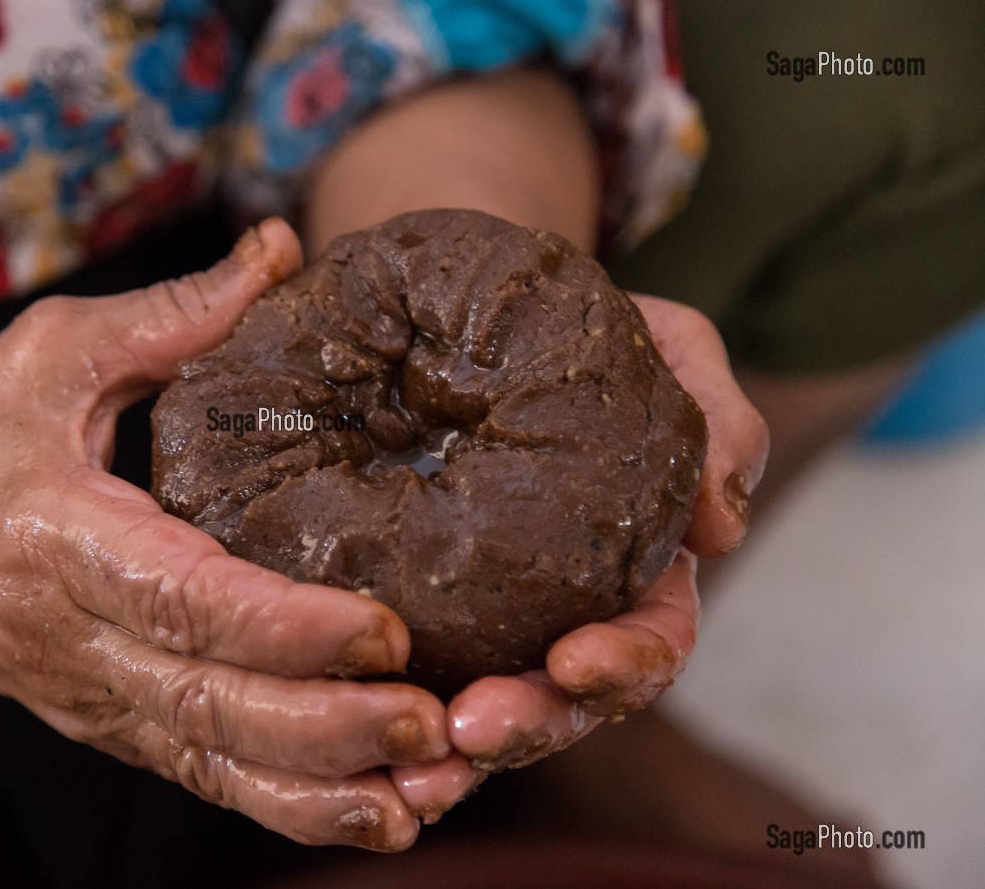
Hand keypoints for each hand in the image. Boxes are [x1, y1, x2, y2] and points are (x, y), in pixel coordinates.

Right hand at [0, 219, 449, 850]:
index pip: (183, 600)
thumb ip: (173, 315)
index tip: (385, 630)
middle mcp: (79, 643)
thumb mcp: (53, 354)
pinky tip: (373, 814)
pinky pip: (204, 779)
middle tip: (433, 723)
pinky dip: (288, 806)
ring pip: (214, 765)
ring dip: (322, 790)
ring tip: (426, 794)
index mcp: (63, 542)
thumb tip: (282, 250)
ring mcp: (95, 698)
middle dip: (326, 727)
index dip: (284, 626)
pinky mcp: (113, 725)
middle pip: (211, 706)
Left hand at [390, 295, 769, 820]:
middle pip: (561, 698)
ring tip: (409, 765)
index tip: (578, 663)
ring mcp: (486, 614)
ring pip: (478, 705)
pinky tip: (348, 724)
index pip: (648, 642)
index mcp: (633, 568)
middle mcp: (563, 609)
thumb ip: (714, 417)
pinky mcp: (412, 603)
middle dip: (527, 722)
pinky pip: (400, 672)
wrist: (483, 308)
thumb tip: (726, 523)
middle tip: (472, 728)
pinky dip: (385, 710)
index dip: (624, 666)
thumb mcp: (666, 347)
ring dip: (449, 746)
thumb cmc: (585, 333)